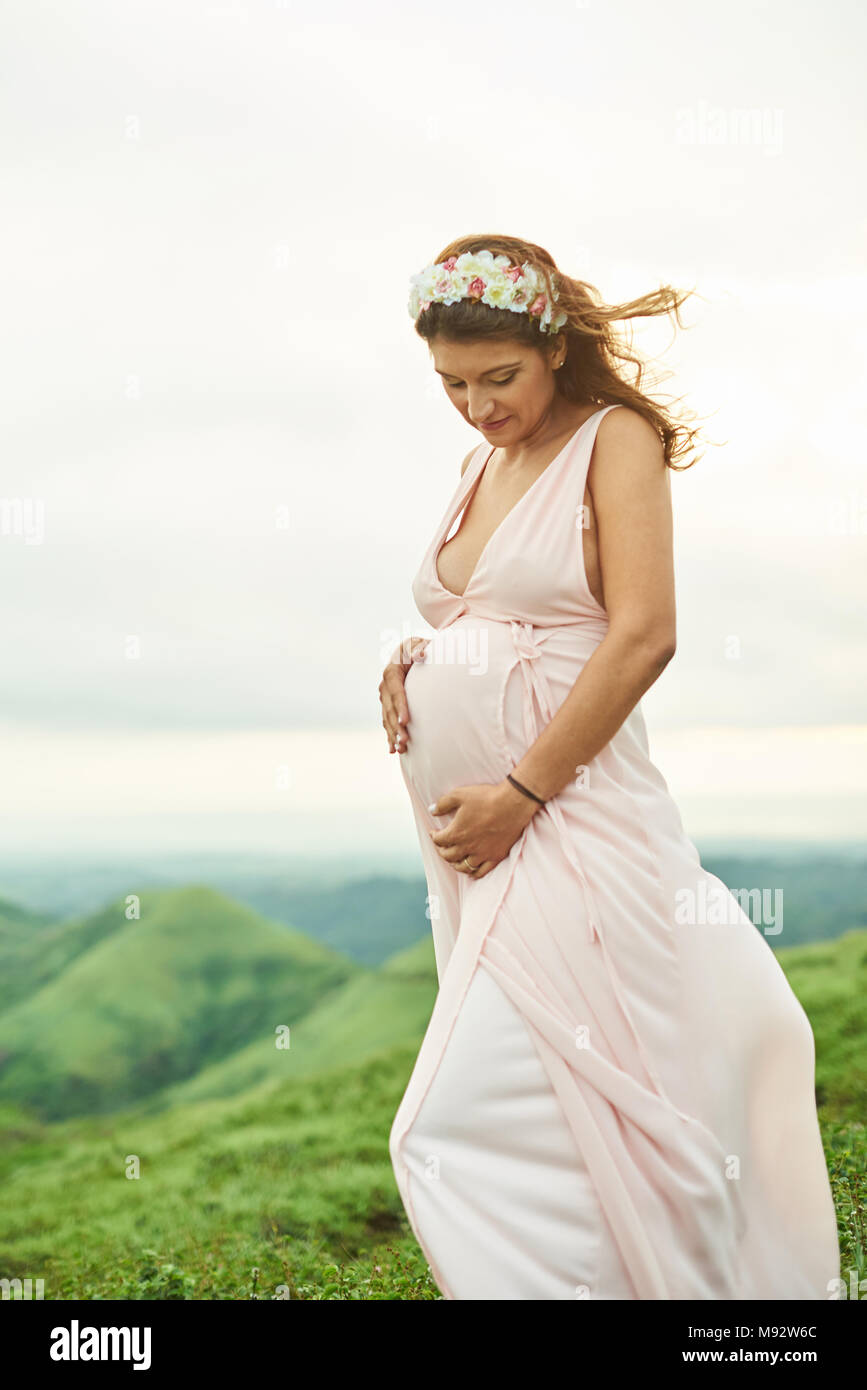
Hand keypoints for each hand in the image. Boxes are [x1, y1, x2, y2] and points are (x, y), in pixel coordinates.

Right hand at [379, 636, 428, 753]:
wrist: (409, 652)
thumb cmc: (417, 647)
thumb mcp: (418, 644)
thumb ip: (420, 648)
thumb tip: (421, 655)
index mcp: (392, 673)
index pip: (396, 691)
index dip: (400, 707)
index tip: (405, 721)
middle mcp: (385, 687)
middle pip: (390, 709)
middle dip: (396, 726)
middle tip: (404, 741)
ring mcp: (385, 698)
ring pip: (387, 719)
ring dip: (393, 734)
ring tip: (400, 748)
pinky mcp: (388, 706)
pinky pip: (387, 722)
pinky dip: (390, 736)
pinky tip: (393, 750)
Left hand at [427, 779, 541, 878]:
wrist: (513, 804)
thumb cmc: (486, 798)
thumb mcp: (460, 794)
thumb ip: (443, 803)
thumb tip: (431, 810)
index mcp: (456, 833)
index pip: (439, 840)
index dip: (434, 836)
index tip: (434, 832)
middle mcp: (467, 847)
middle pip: (448, 856)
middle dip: (442, 851)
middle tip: (442, 845)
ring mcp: (482, 854)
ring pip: (463, 867)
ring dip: (455, 864)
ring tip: (454, 859)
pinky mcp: (496, 856)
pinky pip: (482, 871)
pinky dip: (473, 873)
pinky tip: (471, 871)